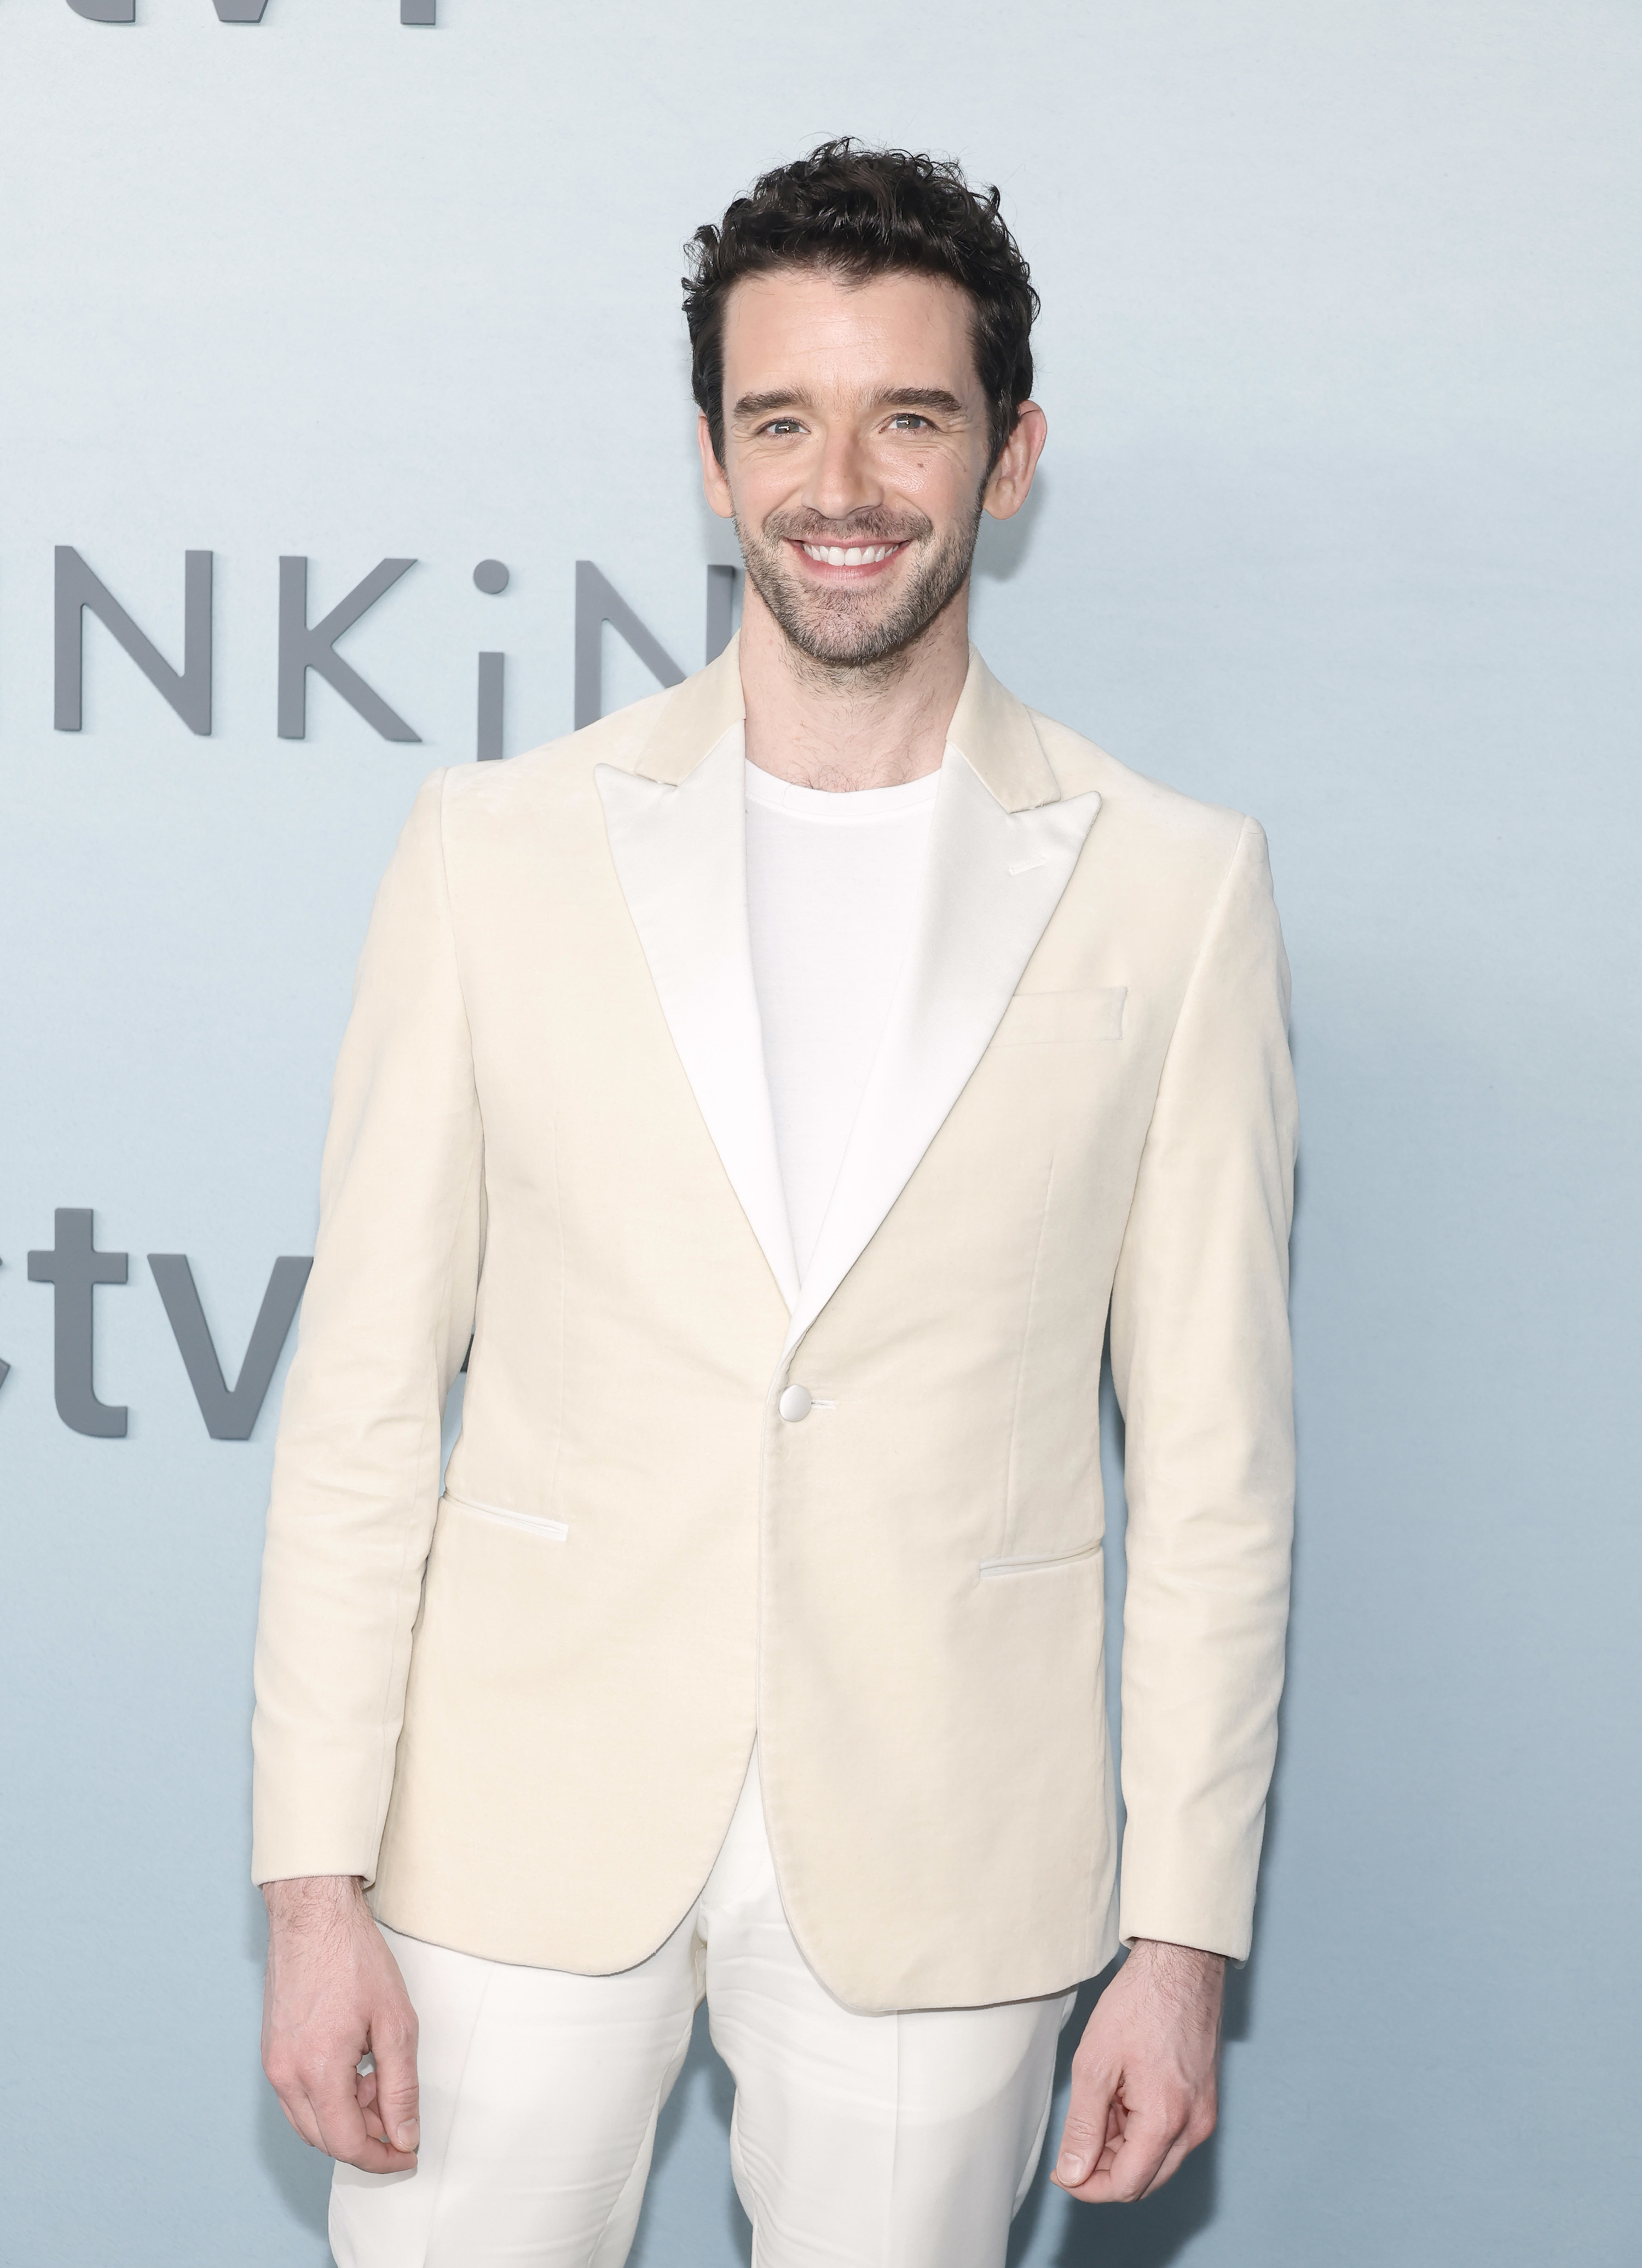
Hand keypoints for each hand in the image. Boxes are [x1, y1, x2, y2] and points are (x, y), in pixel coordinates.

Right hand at [261, 1874, 419, 2172]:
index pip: (347, 2143)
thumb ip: (401, 2087)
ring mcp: (274, 2064)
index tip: (409, 2153)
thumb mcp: (395, 2023)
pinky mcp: (272, 2051)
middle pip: (325, 2139)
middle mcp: (286, 2076)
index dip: (382, 2157)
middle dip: (367, 2137)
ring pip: (310, 2121)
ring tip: (379, 2079)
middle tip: (400, 2114)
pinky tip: (357, 2067)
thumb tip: (404, 2137)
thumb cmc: (353, 1958)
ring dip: (348, 2117)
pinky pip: (299, 2096)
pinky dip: (330, 2097)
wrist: (313, 1916)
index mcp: (317, 2071)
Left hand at [1052, 1938, 1223, 2202]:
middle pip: (1143, 2180)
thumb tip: (1072, 2173)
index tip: (1061, 2171)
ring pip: (1156, 2160)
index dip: (1087, 2186)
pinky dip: (1140, 2130)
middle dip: (1104, 2170)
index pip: (1126, 2185)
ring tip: (1098, 2105)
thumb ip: (1083, 2125)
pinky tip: (1120, 2098)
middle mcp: (1194, 2126)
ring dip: (1121, 2149)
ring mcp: (1203, 2114)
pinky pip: (1169, 2136)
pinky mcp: (1203, 2101)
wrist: (1180, 1964)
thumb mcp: (1095, 2062)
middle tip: (1074, 2138)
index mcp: (1167, 2119)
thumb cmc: (1139, 2003)